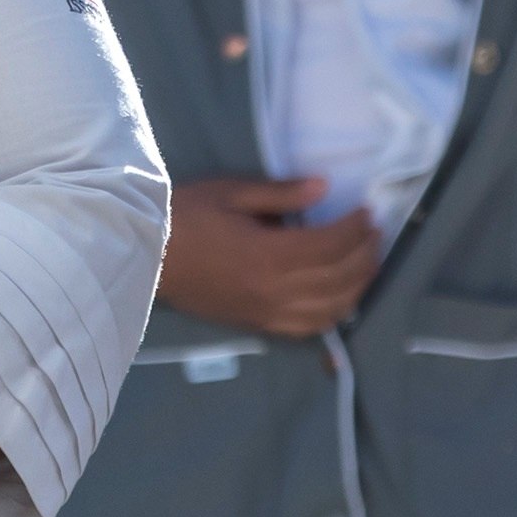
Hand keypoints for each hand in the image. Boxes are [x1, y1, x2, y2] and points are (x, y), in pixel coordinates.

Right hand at [157, 176, 381, 337]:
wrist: (143, 255)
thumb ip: (280, 194)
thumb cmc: (181, 216)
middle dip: (365, 253)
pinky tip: (341, 298)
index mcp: (268, 254)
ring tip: (366, 262)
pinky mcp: (258, 324)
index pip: (331, 244)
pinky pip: (309, 328)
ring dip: (358, 285)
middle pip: (340, 277)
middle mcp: (275, 290)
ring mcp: (267, 312)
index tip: (365, 210)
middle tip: (373, 232)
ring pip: (332, 308)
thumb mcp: (229, 193)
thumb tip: (324, 188)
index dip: (355, 227)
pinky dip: (333, 314)